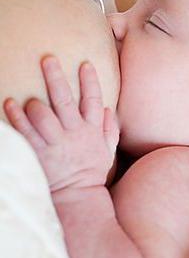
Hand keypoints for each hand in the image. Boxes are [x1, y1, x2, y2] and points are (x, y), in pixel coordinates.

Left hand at [4, 56, 118, 191]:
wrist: (79, 197)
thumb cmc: (92, 173)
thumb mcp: (108, 152)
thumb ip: (110, 131)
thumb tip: (110, 110)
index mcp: (92, 131)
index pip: (94, 100)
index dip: (90, 81)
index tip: (85, 64)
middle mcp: (74, 133)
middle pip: (66, 101)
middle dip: (56, 78)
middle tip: (48, 59)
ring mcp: (57, 143)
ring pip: (45, 116)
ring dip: (35, 103)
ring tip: (27, 96)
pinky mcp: (40, 153)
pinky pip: (27, 133)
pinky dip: (17, 118)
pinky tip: (9, 104)